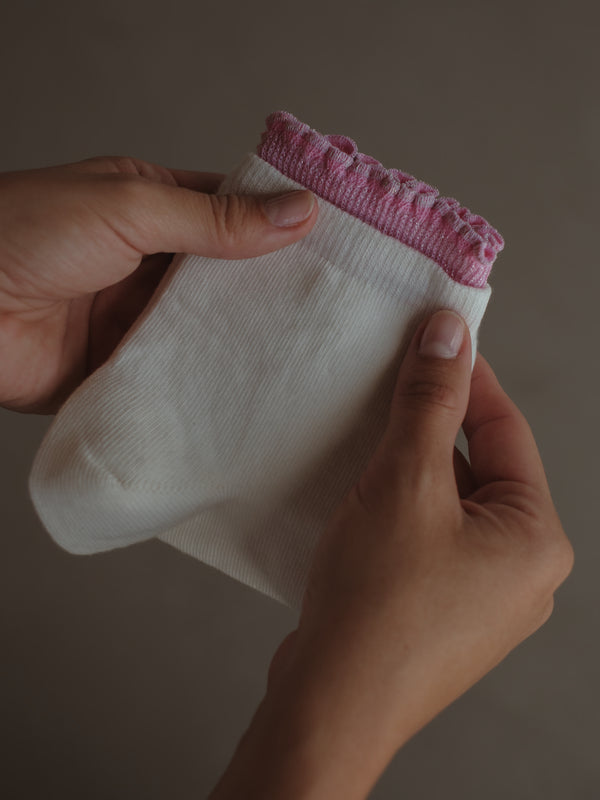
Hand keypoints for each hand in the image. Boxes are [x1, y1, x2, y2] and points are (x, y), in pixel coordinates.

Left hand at [0, 156, 316, 412]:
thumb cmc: (20, 232)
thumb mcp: (129, 207)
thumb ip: (213, 218)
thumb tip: (296, 212)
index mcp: (149, 206)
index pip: (230, 212)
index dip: (278, 226)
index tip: (332, 244)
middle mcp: (146, 262)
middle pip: (223, 277)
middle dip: (266, 291)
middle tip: (327, 306)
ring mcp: (133, 317)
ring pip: (203, 329)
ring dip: (237, 340)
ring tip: (299, 350)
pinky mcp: (121, 367)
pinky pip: (173, 374)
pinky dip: (202, 381)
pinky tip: (243, 387)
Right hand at [210, 310, 573, 799]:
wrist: (330, 704)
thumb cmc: (377, 603)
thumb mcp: (406, 481)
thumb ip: (430, 401)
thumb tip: (449, 332)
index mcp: (536, 539)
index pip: (505, 429)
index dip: (466, 377)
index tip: (431, 339)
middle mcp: (521, 572)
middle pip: (478, 467)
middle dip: (431, 425)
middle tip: (387, 386)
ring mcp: (481, 599)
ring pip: (447, 503)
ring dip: (409, 467)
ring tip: (367, 438)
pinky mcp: (439, 613)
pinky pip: (428, 538)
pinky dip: (399, 507)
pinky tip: (362, 494)